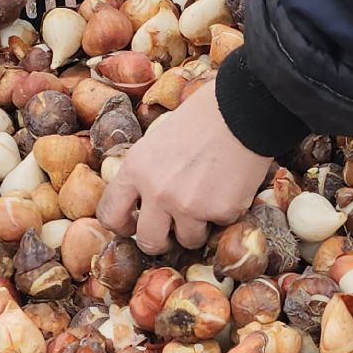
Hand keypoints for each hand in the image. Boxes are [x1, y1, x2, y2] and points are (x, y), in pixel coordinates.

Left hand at [96, 80, 273, 254]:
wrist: (242, 110)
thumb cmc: (201, 118)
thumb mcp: (156, 141)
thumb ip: (145, 173)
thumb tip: (143, 201)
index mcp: (135, 169)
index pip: (110, 214)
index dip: (122, 226)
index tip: (133, 227)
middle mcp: (157, 192)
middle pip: (148, 240)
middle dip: (159, 242)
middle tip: (170, 235)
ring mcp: (188, 205)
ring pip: (188, 240)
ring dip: (198, 227)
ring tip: (209, 201)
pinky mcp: (220, 211)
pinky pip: (220, 223)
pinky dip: (226, 210)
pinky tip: (230, 185)